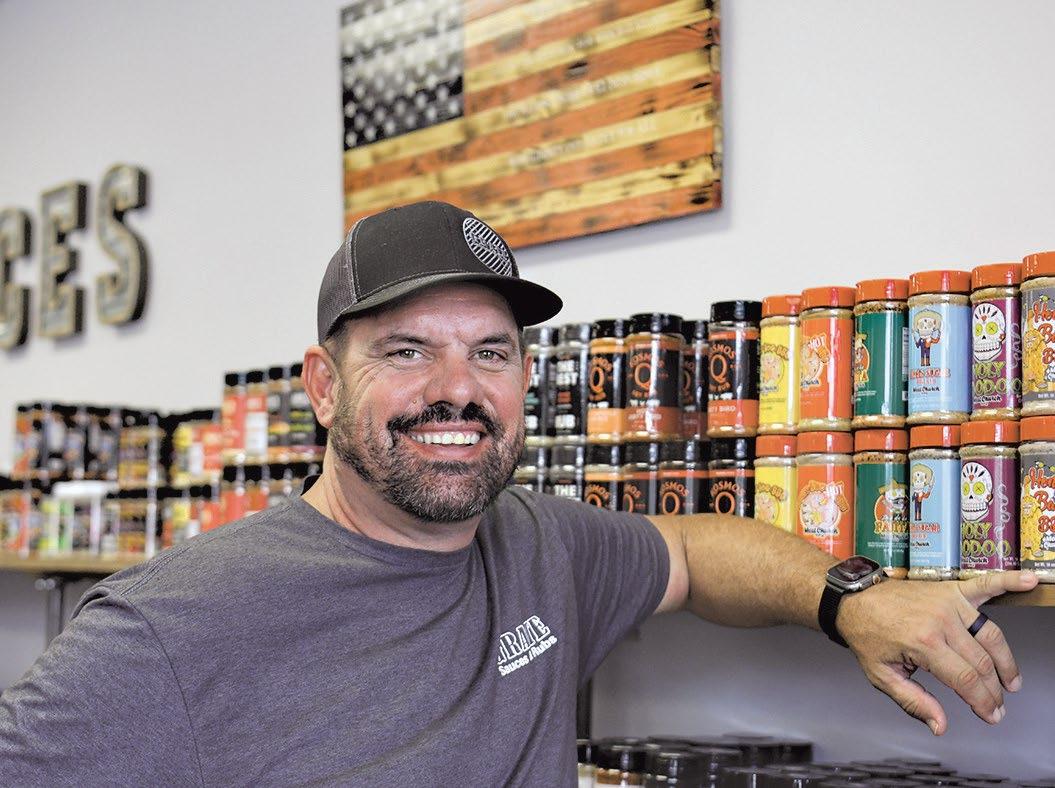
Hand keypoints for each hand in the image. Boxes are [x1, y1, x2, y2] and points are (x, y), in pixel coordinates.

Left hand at [836, 571, 1038, 734]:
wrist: (853, 600)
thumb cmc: (866, 635)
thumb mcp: (881, 676)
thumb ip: (913, 702)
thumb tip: (940, 726)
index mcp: (923, 643)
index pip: (966, 680)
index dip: (983, 702)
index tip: (991, 716)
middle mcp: (940, 620)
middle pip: (982, 662)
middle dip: (994, 689)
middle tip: (998, 706)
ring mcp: (947, 602)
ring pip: (990, 634)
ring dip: (1006, 660)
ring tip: (1010, 681)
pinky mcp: (949, 589)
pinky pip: (984, 585)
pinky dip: (1008, 581)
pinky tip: (1028, 581)